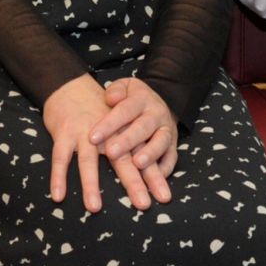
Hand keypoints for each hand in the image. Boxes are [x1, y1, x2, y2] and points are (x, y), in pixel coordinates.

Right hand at [42, 75, 163, 211]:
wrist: (71, 86)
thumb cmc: (99, 111)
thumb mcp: (121, 123)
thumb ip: (135, 145)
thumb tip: (152, 173)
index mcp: (125, 131)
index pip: (142, 155)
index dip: (154, 175)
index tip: (164, 197)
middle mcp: (107, 132)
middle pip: (122, 158)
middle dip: (134, 182)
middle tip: (143, 204)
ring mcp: (84, 130)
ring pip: (88, 159)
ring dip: (91, 183)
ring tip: (94, 207)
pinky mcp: (64, 131)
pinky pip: (60, 156)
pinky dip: (58, 176)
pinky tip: (59, 195)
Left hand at [96, 77, 177, 204]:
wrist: (158, 103)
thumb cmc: (132, 99)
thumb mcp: (124, 87)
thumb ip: (115, 91)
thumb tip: (110, 99)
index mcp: (141, 99)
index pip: (124, 110)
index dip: (109, 124)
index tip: (92, 137)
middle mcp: (156, 114)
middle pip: (143, 127)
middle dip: (127, 141)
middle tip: (111, 152)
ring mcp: (167, 130)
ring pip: (160, 142)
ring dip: (150, 154)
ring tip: (137, 164)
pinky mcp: (173, 146)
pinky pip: (171, 158)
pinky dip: (164, 169)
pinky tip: (154, 178)